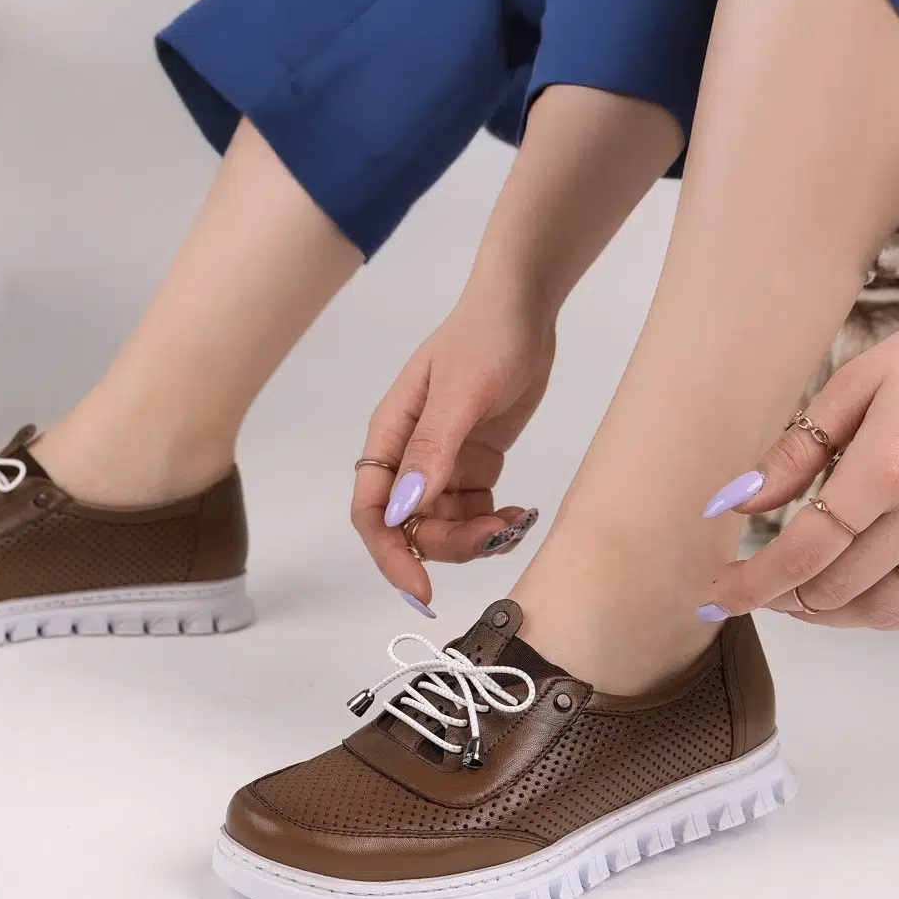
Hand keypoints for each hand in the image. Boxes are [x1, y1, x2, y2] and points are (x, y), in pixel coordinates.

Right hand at [351, 282, 553, 610]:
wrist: (525, 308)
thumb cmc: (485, 339)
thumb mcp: (460, 394)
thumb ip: (432, 452)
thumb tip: (403, 511)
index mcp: (391, 435)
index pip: (373, 511)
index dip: (390, 555)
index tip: (421, 590)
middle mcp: (410, 454)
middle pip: (412, 528)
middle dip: (449, 546)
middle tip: (496, 533)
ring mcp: (443, 460)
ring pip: (445, 526)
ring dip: (477, 537)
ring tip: (515, 520)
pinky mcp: (475, 462)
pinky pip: (475, 512)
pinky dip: (495, 523)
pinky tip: (521, 512)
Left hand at [706, 324, 898, 628]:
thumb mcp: (859, 384)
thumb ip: (797, 450)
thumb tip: (736, 504)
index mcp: (890, 469)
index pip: (805, 552)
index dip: (753, 584)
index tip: (716, 595)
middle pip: (839, 589)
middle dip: (781, 599)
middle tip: (746, 588)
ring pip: (882, 610)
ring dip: (827, 614)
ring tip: (789, 594)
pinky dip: (878, 612)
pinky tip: (848, 593)